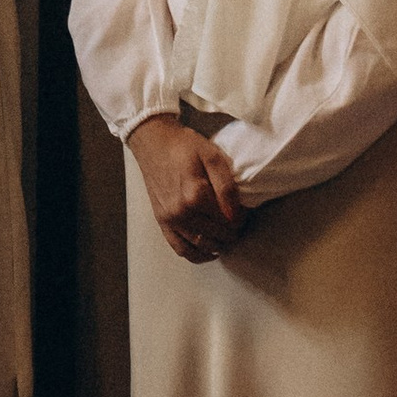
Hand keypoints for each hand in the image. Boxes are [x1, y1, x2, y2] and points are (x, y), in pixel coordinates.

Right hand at [128, 111, 247, 261]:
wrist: (153, 141)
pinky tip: (208, 251)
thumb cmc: (184, 146)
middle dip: (232, 232)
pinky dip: (197, 255)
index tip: (244, 213)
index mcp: (196, 195)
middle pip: (217, 235)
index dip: (241, 219)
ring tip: (225, 236)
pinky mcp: (162, 221)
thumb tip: (236, 215)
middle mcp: (182, 212)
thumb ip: (227, 187)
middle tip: (237, 224)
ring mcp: (170, 219)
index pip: (229, 221)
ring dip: (218, 245)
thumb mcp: (213, 157)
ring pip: (201, 246)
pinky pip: (180, 249)